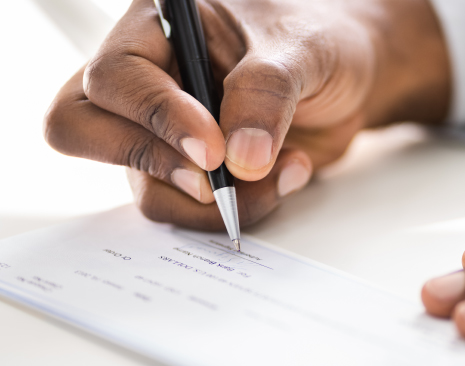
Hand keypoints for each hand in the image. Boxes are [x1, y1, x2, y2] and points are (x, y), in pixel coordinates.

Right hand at [44, 0, 449, 228]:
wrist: (350, 79)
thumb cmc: (320, 42)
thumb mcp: (302, 50)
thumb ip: (266, 94)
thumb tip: (238, 160)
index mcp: (161, 26)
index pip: (117, 76)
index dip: (158, 118)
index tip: (214, 150)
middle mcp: (151, 80)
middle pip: (84, 128)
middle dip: (153, 165)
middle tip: (214, 180)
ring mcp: (167, 131)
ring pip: (144, 185)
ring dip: (213, 200)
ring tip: (282, 172)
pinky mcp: (195, 170)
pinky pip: (190, 208)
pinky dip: (240, 208)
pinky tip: (286, 176)